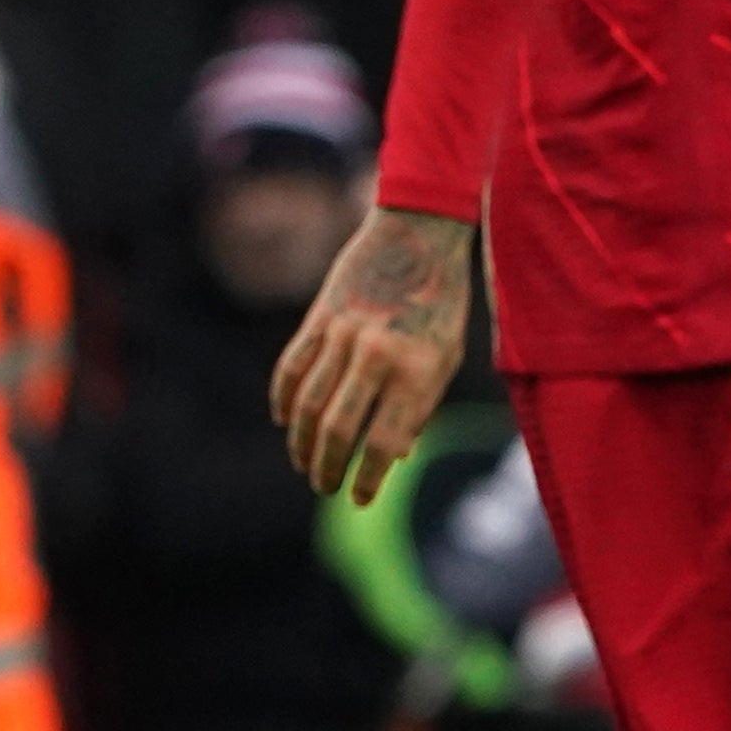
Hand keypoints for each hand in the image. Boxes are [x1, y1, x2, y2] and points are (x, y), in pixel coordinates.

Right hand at [270, 205, 475, 502]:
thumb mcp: (446, 357)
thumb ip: (420, 407)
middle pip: (338, 430)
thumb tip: (393, 456)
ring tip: (304, 463)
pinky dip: (283, 399)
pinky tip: (284, 421)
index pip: (382, 443)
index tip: (359, 499)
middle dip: (327, 468)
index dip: (367, 479)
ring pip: (308, 404)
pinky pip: (292, 367)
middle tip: (324, 486)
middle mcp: (378, 356)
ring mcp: (345, 334)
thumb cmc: (441, 302)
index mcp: (418, 371)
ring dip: (301, 442)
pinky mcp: (321, 316)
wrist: (420, 232)